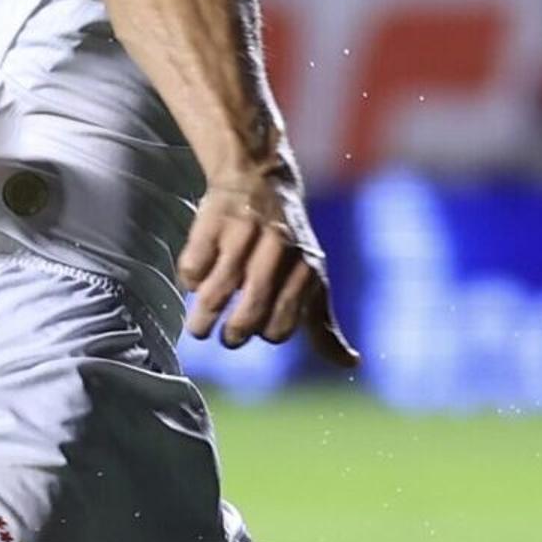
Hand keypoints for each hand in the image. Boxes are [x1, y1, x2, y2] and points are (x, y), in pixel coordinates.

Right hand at [177, 163, 359, 366]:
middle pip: (250, 311)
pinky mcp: (212, 221)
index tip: (258, 330)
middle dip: (234, 334)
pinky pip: (194, 267)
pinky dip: (190, 281)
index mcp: (305, 268)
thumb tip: (351, 364)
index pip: (282, 323)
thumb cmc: (287, 244)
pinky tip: (196, 282)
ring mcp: (243, 234)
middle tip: (227, 337)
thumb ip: (324, 324)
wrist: (262, 177)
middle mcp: (278, 250)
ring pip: (215, 293)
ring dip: (203, 319)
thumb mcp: (312, 279)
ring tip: (199, 328)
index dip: (267, 332)